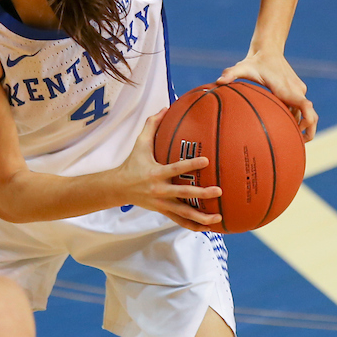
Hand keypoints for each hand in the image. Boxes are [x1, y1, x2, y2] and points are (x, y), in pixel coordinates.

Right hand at [118, 110, 222, 231]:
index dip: (190, 165)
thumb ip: (152, 126)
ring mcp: (162, 203)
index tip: (206, 161)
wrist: (118, 188)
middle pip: (183, 194)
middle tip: (218, 191)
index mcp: (155, 173)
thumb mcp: (139, 144)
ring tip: (218, 217)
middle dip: (201, 194)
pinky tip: (210, 228)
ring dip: (201, 217)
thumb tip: (165, 108)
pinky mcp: (163, 212)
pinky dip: (195, 226)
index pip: (175, 169)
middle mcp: (159, 190)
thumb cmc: (132, 164)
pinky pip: (180, 222)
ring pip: (183, 213)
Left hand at [217, 50, 316, 140]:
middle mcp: (295, 90)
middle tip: (297, 145)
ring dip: (300, 125)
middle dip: (307, 130)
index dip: (308, 121)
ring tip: (288, 139)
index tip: (302, 133)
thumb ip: (230, 74)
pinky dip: (296, 117)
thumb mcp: (241, 67)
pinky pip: (299, 106)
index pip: (305, 106)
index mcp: (286, 89)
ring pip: (304, 112)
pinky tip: (283, 126)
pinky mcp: (296, 89)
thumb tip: (217, 82)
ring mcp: (297, 90)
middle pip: (310, 114)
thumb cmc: (254, 61)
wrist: (268, 49)